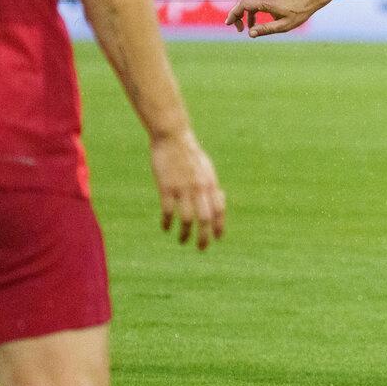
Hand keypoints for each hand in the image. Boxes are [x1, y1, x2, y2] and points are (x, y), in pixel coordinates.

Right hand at [151, 131, 225, 249]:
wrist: (173, 137)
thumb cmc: (189, 153)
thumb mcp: (206, 168)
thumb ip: (211, 185)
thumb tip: (220, 199)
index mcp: (210, 183)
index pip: (219, 210)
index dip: (220, 226)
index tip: (218, 238)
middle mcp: (199, 188)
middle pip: (206, 219)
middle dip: (205, 237)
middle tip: (202, 248)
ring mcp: (183, 188)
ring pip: (187, 219)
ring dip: (185, 234)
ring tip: (182, 241)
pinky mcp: (166, 187)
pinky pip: (168, 211)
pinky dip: (167, 222)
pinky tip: (165, 228)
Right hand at [226, 0, 325, 36]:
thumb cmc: (299, 12)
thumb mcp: (284, 25)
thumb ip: (266, 29)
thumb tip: (250, 34)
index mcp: (265, 1)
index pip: (242, 5)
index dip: (233, 14)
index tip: (229, 24)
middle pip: (243, 2)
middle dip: (238, 16)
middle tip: (240, 30)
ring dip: (247, 12)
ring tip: (251, 26)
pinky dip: (253, 5)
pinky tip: (260, 14)